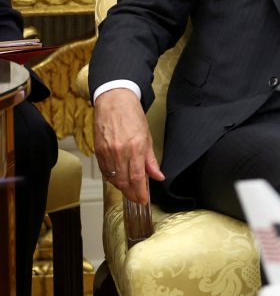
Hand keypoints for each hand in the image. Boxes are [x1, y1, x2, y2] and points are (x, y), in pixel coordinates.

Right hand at [93, 88, 163, 204]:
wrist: (114, 102)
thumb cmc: (133, 116)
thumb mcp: (148, 137)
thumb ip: (151, 160)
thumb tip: (158, 176)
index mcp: (135, 148)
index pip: (137, 178)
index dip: (140, 192)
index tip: (143, 200)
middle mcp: (120, 152)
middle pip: (124, 181)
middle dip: (131, 193)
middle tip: (137, 198)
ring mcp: (107, 152)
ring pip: (113, 178)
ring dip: (122, 187)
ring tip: (130, 191)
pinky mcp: (98, 151)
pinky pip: (105, 171)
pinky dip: (112, 178)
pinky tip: (118, 180)